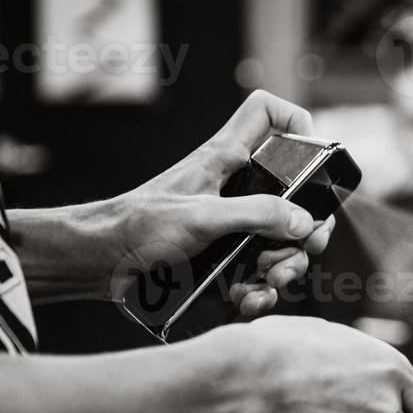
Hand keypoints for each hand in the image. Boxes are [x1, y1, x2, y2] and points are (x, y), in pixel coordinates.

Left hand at [109, 91, 335, 317]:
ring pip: (282, 240)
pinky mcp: (225, 258)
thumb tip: (303, 222)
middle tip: (306, 246)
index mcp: (226, 159)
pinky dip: (261, 290)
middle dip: (306, 225)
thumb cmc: (137, 227)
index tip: (311, 154)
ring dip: (286, 266)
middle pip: (292, 193)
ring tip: (271, 281)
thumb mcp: (203, 217)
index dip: (294, 121)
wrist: (101, 265)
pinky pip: (260, 273)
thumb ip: (258, 215)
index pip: (266, 113)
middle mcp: (235, 188)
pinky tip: (250, 299)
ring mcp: (232, 224)